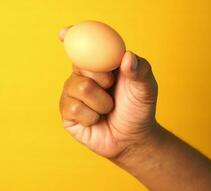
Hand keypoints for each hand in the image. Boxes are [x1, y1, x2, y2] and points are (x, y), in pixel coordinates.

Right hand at [59, 28, 158, 157]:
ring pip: (80, 88)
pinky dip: (92, 116)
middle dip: (103, 78)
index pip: (82, 47)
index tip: (64, 32)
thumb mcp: (146, 88)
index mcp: (98, 65)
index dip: (71, 36)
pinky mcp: (67, 113)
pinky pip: (75, 108)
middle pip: (81, 65)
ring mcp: (71, 95)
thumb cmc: (138, 109)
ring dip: (102, 102)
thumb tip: (127, 57)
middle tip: (112, 88)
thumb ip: (140, 70)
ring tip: (107, 108)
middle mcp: (81, 76)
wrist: (132, 138)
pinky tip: (96, 120)